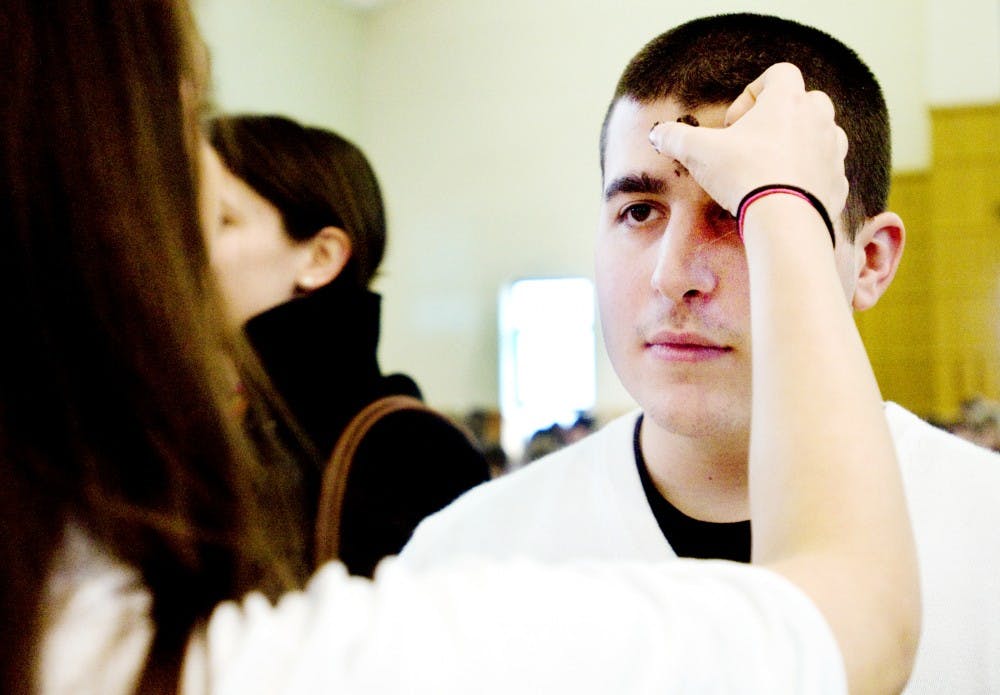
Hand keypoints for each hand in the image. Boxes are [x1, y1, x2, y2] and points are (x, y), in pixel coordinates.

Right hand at [648, 63, 848, 220]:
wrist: (783, 221)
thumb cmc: (745, 176)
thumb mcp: (698, 153)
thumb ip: (676, 138)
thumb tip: (658, 134)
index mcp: (788, 100)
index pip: (779, 74)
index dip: (752, 95)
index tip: (733, 124)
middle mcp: (818, 118)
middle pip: (804, 102)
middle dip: (778, 119)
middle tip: (751, 145)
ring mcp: (832, 150)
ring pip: (820, 134)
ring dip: (797, 145)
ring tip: (769, 169)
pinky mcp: (838, 181)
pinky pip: (825, 170)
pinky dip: (807, 177)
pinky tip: (784, 194)